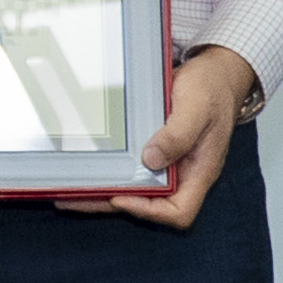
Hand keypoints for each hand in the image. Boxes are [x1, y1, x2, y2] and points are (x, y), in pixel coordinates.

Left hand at [64, 49, 258, 228]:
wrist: (215, 72)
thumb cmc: (212, 89)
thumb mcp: (197, 108)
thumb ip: (177, 135)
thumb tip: (152, 159)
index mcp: (200, 171)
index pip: (179, 211)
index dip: (149, 211)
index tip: (121, 197)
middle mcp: (183, 172)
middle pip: (148, 203)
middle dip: (110, 202)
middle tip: (72, 197)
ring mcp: (168, 162)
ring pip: (135, 186)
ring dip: (104, 189)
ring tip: (67, 188)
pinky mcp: (155, 148)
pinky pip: (132, 166)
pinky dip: (111, 168)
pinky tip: (87, 164)